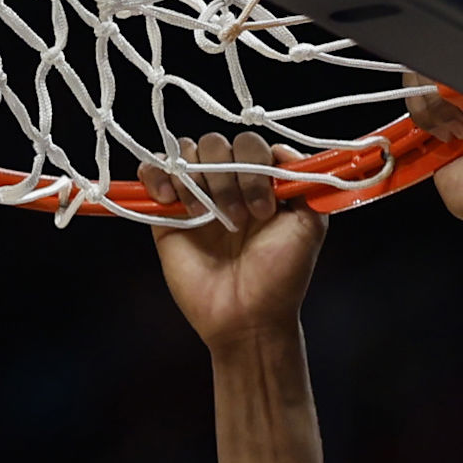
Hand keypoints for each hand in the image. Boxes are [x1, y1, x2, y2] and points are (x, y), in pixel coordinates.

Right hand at [153, 133, 327, 347]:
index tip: (265, 208)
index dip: (255, 166)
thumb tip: (281, 149)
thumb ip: (304, 180)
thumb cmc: (281, 278)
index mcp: (260, 182)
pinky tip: (171, 200)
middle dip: (227, 177)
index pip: (250, 143)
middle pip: (216, 144)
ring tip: (206, 218)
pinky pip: (152, 172)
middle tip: (238, 220)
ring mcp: (196, 197)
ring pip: (186, 153)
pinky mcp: (166, 214)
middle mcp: (228, 184)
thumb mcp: (310, 226)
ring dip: (198, 180)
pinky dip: (156, 175)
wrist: (248, 318)